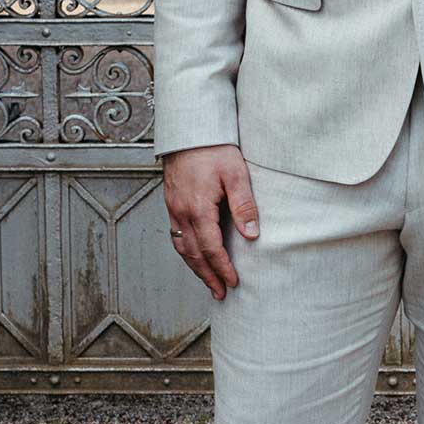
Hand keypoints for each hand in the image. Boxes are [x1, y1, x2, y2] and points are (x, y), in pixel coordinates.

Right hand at [164, 144, 258, 299]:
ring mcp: (173, 209)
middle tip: (221, 293)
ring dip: (196, 268)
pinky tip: (196, 258)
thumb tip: (252, 234)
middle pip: (194, 254)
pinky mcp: (172, 204)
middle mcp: (181, 212)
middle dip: (208, 276)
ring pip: (182, 248)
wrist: (189, 130)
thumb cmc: (213, 149)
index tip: (233, 282)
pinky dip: (187, 253)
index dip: (222, 268)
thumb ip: (244, 205)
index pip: (211, 248)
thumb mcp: (236, 174)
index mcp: (198, 208)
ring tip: (209, 283)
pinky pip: (177, 236)